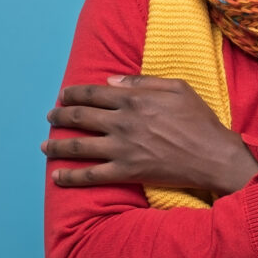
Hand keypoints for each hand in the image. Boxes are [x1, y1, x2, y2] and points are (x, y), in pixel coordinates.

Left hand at [42, 75, 257, 194]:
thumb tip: (112, 80)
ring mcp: (122, 148)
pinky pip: (91, 175)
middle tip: (49, 117)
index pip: (93, 93)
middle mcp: (123, 122)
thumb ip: (143, 81)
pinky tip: (57, 177)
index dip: (74, 94)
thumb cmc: (200, 120)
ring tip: (44, 146)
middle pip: (80, 117)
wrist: (213, 156)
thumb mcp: (177, 88)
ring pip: (79, 146)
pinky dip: (71, 177)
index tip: (64, 95)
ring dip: (57, 146)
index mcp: (134, 99)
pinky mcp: (126, 171)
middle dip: (59, 116)